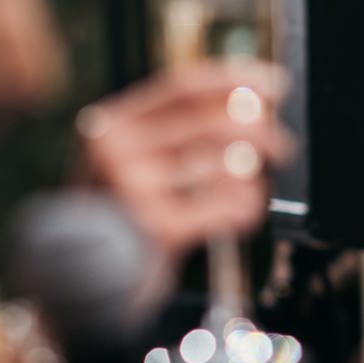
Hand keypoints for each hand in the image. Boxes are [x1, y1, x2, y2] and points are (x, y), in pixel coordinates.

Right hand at [75, 60, 295, 270]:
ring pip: (222, 167)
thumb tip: (250, 106)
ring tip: (252, 191)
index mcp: (111, 124)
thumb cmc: (116, 217)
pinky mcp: (156, 228)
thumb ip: (172, 131)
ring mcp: (133, 189)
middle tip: (285, 146)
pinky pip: (224, 208)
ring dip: (251, 179)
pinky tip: (247, 214)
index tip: (276, 84)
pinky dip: (246, 209)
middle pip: (209, 124)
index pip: (182, 88)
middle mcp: (117, 149)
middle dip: (260, 131)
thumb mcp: (126, 161)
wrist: (78, 281)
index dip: (234, 81)